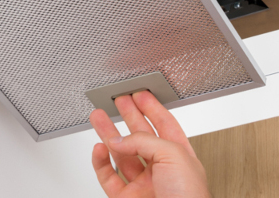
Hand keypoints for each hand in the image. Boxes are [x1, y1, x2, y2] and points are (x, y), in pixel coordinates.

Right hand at [89, 90, 210, 197]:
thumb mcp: (173, 155)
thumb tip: (120, 138)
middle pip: (141, 136)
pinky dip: (101, 162)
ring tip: (98, 118)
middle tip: (117, 101)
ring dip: (109, 135)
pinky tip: (99, 149)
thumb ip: (145, 141)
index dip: (152, 107)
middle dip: (128, 116)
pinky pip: (109, 177)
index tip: (139, 94)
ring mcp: (143, 185)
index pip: (165, 124)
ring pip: (121, 155)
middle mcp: (161, 169)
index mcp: (180, 155)